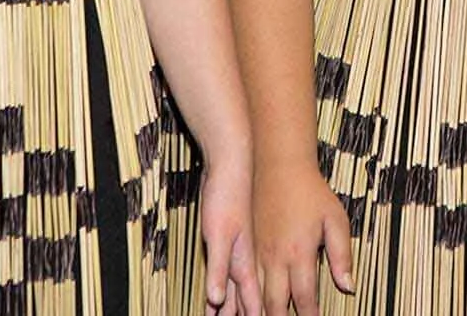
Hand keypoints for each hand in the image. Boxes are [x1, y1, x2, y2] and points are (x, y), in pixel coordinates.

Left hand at [199, 155, 262, 313]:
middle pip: (243, 300)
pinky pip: (227, 274)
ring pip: (234, 289)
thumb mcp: (218, 234)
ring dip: (229, 309)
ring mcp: (237, 250)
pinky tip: (219, 296)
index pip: (250, 301)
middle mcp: (243, 259)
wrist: (231, 165)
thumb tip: (215, 299)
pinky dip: (222, 290)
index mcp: (244, 261)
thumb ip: (218, 268)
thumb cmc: (225, 197)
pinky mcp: (228, 242)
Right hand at [254, 169, 352, 315]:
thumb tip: (349, 286)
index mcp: (299, 253)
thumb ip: (342, 255)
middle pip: (274, 303)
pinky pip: (241, 280)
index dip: (310, 315)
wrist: (279, 165)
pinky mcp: (246, 247)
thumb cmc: (311, 192)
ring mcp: (256, 253)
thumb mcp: (335, 220)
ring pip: (253, 295)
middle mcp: (274, 257)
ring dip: (257, 312)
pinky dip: (242, 298)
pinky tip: (242, 307)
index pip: (304, 297)